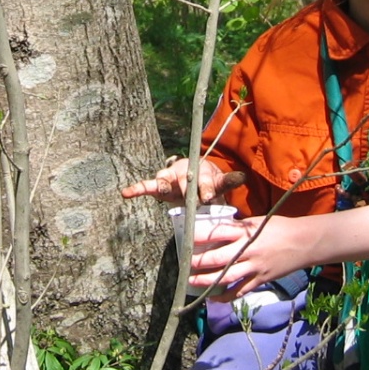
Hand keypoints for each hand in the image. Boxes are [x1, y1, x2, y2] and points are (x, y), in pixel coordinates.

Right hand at [121, 158, 237, 204]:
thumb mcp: (219, 182)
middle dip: (188, 189)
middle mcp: (182, 170)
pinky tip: (126, 193)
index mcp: (199, 169)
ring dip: (165, 184)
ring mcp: (169, 177)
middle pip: (183, 179)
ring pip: (164, 178)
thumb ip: (228, 181)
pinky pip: (146, 186)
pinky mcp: (159, 187)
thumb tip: (243, 176)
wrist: (194, 180)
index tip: (208, 197)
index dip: (205, 187)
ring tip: (164, 189)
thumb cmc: (208, 181)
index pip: (202, 178)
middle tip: (193, 200)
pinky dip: (137, 189)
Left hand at [188, 215, 305, 299]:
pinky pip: (240, 290)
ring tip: (191, 282)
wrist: (304, 242)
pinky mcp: (260, 279)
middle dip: (198, 263)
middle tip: (184, 264)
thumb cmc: (279, 227)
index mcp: (246, 232)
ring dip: (206, 281)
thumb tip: (216, 229)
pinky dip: (226, 296)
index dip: (200, 236)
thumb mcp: (257, 221)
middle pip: (218, 258)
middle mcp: (248, 250)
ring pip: (226, 277)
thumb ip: (237, 227)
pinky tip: (214, 298)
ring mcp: (254, 266)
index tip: (186, 238)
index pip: (218, 232)